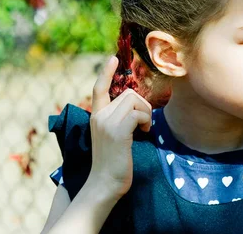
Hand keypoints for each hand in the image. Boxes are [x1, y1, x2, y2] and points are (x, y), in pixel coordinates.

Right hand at [87, 56, 152, 198]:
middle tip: (143, 124)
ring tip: (143, 130)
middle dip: (142, 105)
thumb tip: (137, 108)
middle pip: (128, 93)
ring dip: (145, 113)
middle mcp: (99, 116)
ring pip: (134, 100)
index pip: (98, 89)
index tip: (112, 58)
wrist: (104, 184)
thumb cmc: (114, 163)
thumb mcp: (112, 136)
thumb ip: (118, 120)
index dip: (105, 73)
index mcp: (96, 116)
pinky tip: (143, 133)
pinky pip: (138, 114)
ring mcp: (107, 123)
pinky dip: (146, 121)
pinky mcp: (117, 131)